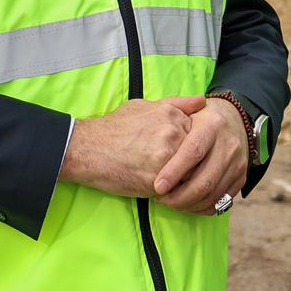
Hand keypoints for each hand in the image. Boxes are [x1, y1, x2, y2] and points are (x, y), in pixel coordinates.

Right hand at [59, 96, 205, 197]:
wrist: (88, 149)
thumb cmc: (115, 127)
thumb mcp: (145, 106)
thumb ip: (177, 104)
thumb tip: (202, 101)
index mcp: (172, 115)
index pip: (199, 135)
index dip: (189, 146)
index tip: (177, 151)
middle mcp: (172, 133)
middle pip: (197, 154)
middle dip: (188, 163)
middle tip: (169, 166)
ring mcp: (166, 157)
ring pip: (189, 173)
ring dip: (181, 177)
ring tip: (164, 175)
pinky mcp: (157, 179)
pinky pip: (176, 189)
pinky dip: (170, 189)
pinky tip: (155, 183)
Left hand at [152, 96, 247, 214]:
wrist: (235, 121)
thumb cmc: (200, 119)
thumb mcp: (187, 112)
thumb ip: (169, 117)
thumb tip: (149, 131)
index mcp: (213, 125)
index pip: (193, 152)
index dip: (174, 172)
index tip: (157, 187)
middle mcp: (229, 144)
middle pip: (205, 181)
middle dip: (179, 197)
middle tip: (161, 199)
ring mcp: (238, 163)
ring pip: (212, 195)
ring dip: (188, 205)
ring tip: (170, 202)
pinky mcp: (241, 178)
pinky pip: (220, 202)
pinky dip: (201, 208)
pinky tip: (186, 204)